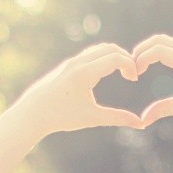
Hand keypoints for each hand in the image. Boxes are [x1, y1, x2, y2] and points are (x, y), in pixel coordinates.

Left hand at [15, 43, 145, 135]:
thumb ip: (117, 118)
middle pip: (110, 48)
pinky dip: (103, 57)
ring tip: (122, 72)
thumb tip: (140, 123)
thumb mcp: (92, 118)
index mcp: (85, 73)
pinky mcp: (67, 64)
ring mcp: (71, 62)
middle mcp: (78, 62)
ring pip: (99, 49)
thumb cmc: (61, 117)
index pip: (116, 57)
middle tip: (131, 74)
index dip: (130, 65)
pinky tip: (106, 73)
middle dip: (125, 58)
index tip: (133, 79)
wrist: (32, 113)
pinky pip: (90, 54)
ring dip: (114, 56)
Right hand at [129, 34, 172, 125]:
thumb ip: (165, 110)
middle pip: (160, 39)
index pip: (159, 50)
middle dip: (142, 50)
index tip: (135, 74)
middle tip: (132, 66)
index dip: (141, 59)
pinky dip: (160, 51)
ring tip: (140, 66)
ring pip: (167, 41)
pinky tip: (155, 65)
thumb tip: (143, 120)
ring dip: (151, 49)